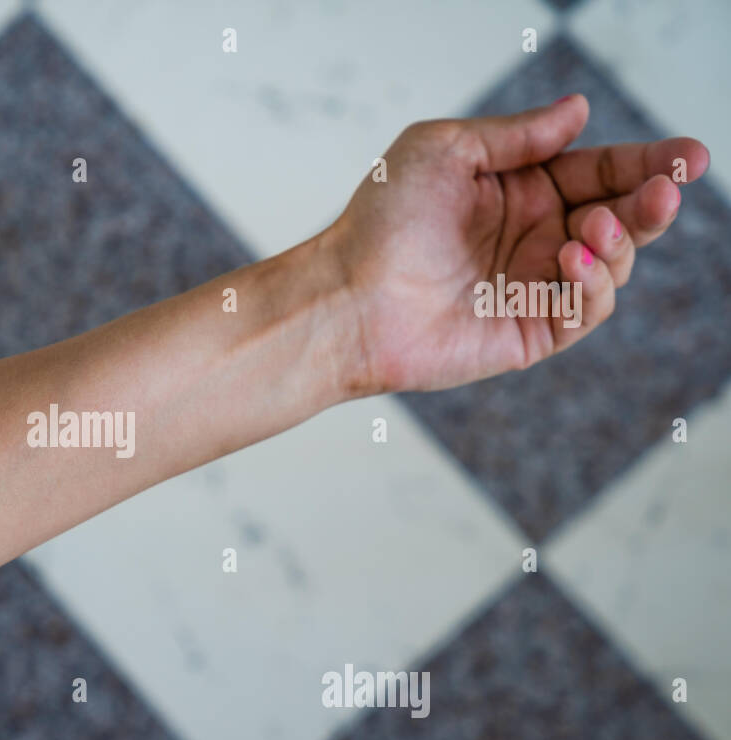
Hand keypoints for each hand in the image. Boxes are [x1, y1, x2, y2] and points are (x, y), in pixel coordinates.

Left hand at [325, 95, 709, 393]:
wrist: (348, 295)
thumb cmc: (382, 220)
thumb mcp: (445, 150)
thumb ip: (516, 135)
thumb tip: (578, 111)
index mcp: (519, 191)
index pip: (600, 171)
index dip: (647, 163)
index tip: (687, 156)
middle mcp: (533, 238)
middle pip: (620, 217)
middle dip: (651, 203)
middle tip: (666, 190)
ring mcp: (532, 288)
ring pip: (613, 265)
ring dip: (617, 242)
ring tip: (589, 229)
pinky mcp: (529, 333)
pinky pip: (586, 312)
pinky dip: (593, 286)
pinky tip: (571, 260)